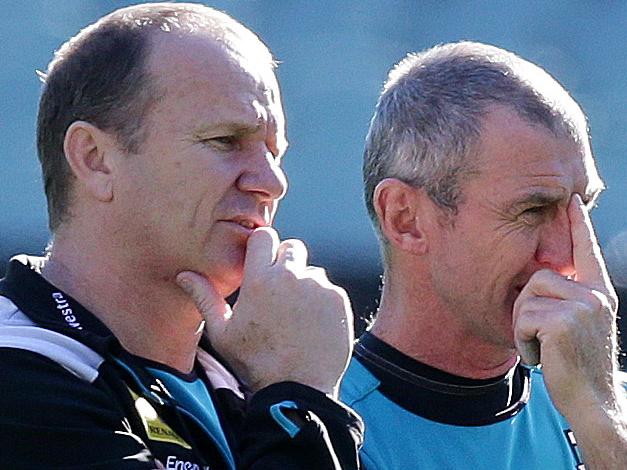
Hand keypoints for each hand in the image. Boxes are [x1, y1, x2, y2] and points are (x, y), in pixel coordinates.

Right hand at [176, 227, 353, 396]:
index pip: (264, 236)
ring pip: (312, 271)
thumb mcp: (223, 333)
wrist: (297, 390)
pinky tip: (313, 324)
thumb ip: (205, 298)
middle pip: (292, 248)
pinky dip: (323, 302)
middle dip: (286, 263)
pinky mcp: (338, 300)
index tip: (262, 262)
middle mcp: (290, 276)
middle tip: (280, 291)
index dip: (263, 247)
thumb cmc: (255, 363)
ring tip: (297, 315)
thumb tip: (185, 275)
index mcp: (259, 280)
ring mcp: (318, 287)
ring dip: (305, 284)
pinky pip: (329, 289)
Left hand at [512, 194, 618, 415]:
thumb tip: (540, 281)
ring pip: (527, 298)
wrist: (592, 400)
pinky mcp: (563, 321)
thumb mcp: (579, 327)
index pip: (586, 250)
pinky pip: (523, 318)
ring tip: (542, 348)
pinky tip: (541, 356)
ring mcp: (582, 307)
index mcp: (598, 292)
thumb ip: (567, 301)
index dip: (578, 224)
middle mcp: (594, 294)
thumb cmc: (578, 365)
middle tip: (538, 337)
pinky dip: (523, 341)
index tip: (571, 199)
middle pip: (537, 277)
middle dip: (526, 308)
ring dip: (523, 327)